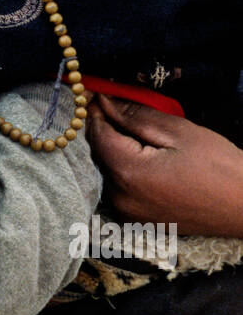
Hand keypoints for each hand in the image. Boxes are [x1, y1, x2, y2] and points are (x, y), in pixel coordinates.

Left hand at [86, 94, 242, 235]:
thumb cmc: (219, 167)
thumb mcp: (179, 132)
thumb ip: (135, 116)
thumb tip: (105, 102)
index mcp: (129, 174)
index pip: (97, 135)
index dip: (96, 112)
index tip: (96, 93)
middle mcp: (121, 199)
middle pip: (99, 154)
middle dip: (105, 128)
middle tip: (116, 106)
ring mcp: (128, 214)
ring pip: (108, 171)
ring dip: (115, 149)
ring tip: (135, 132)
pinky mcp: (137, 221)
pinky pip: (120, 187)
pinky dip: (125, 169)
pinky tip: (144, 157)